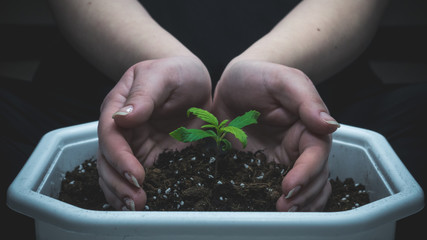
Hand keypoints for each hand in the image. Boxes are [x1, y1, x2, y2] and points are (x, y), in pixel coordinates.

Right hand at [97, 56, 211, 210]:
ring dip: (122, 193)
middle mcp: (122, 129)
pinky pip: (137, 177)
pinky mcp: (152, 157)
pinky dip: (134, 192)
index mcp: (118, 106)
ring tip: (136, 207)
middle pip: (108, 159)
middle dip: (118, 182)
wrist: (194, 83)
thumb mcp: (163, 75)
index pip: (110, 134)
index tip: (136, 174)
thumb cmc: (177, 72)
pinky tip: (140, 206)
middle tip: (135, 200)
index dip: (119, 156)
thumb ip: (144, 95)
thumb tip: (122, 117)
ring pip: (117, 173)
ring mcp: (136, 145)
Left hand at [213, 60, 338, 210]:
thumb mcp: (282, 80)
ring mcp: (280, 161)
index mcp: (308, 128)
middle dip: (303, 195)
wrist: (231, 85)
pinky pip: (273, 189)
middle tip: (283, 206)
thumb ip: (306, 100)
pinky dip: (277, 201)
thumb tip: (330, 125)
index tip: (288, 184)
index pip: (316, 155)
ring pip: (301, 189)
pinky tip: (269, 211)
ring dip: (297, 205)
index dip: (307, 172)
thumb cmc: (258, 76)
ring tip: (280, 212)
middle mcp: (298, 148)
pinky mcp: (259, 168)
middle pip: (314, 179)